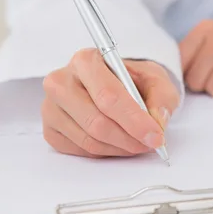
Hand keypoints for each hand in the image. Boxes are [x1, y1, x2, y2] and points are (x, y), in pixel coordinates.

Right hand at [41, 49, 179, 157]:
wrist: (115, 85)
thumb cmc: (133, 81)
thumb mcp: (156, 80)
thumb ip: (162, 98)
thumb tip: (157, 121)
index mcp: (86, 61)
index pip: (108, 96)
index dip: (134, 120)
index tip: (155, 136)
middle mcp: (61, 81)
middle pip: (96, 122)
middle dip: (129, 138)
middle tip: (151, 143)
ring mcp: (51, 107)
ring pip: (89, 140)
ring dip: (120, 147)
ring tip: (137, 142)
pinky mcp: (50, 130)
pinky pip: (81, 151)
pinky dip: (106, 152)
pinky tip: (118, 142)